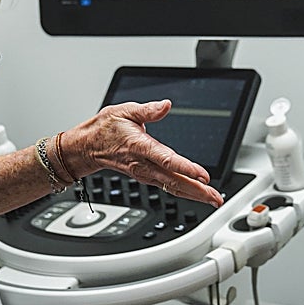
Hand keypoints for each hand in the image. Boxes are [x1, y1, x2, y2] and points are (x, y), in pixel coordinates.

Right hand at [61, 100, 223, 207]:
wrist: (88, 147)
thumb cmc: (105, 129)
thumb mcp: (124, 111)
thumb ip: (147, 109)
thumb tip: (166, 105)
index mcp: (140, 146)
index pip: (166, 159)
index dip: (185, 168)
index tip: (203, 175)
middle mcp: (143, 164)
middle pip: (174, 180)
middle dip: (197, 190)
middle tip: (216, 197)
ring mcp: (145, 173)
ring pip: (172, 187)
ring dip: (194, 194)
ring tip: (213, 199)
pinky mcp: (146, 176)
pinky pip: (167, 187)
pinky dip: (183, 192)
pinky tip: (197, 194)